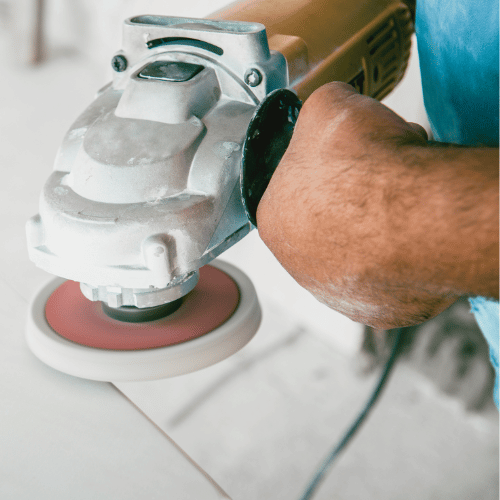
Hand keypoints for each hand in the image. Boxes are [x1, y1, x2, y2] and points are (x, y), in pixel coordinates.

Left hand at [257, 82, 498, 327]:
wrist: (416, 212)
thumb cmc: (366, 167)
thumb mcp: (327, 108)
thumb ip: (316, 113)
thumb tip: (328, 111)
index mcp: (274, 218)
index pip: (290, 192)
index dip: (323, 170)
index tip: (347, 161)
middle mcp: (298, 264)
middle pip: (324, 225)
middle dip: (349, 201)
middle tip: (378, 180)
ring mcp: (338, 293)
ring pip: (356, 255)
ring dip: (374, 232)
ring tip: (401, 205)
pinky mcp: (378, 311)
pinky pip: (386, 279)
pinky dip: (399, 260)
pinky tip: (412, 236)